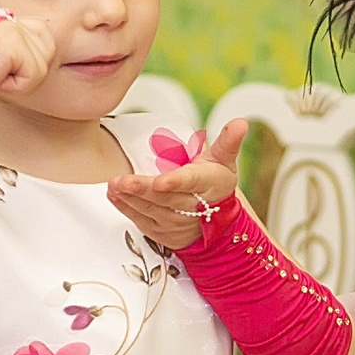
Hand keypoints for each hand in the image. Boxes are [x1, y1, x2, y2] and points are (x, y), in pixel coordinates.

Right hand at [0, 15, 55, 99]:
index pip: (44, 37)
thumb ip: (17, 53)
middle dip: (28, 70)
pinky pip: (34, 75)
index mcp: (6, 18)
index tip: (0, 67)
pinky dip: (16, 85)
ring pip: (43, 64)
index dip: (28, 61)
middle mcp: (11, 17)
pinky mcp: (14, 42)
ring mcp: (13, 27)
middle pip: (49, 49)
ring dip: (20, 79)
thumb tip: (42, 62)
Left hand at [106, 118, 246, 248]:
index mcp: (207, 185)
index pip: (189, 183)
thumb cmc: (215, 183)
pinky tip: (115, 196)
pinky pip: (141, 220)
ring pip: (150, 210)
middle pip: (164, 198)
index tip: (160, 181)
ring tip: (114, 184)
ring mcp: (176, 223)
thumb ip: (228, 141)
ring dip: (130, 198)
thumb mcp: (224, 161)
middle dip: (142, 189)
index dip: (175, 183)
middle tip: (121, 181)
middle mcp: (192, 208)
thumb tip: (240, 123)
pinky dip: (126, 208)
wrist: (216, 221)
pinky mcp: (162, 231)